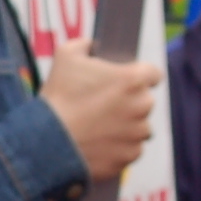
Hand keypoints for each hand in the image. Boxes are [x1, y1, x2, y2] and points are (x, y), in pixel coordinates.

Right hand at [40, 40, 158, 181]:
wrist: (47, 142)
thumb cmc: (58, 97)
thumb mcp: (65, 55)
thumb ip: (86, 44)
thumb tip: (94, 45)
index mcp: (133, 80)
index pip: (153, 74)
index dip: (140, 76)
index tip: (127, 81)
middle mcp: (142, 106)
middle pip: (144, 102)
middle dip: (129, 103)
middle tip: (102, 106)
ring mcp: (138, 134)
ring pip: (139, 127)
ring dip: (125, 126)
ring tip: (98, 127)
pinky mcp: (130, 156)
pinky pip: (130, 149)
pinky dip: (118, 148)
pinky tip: (97, 144)